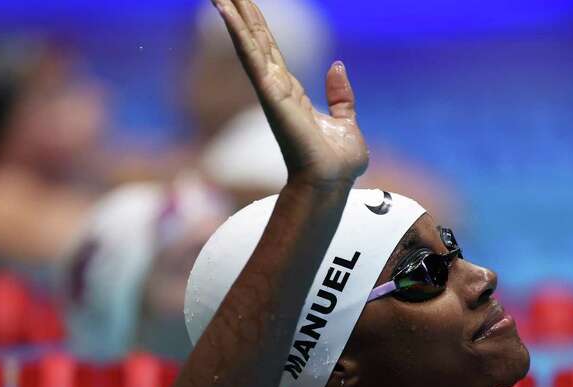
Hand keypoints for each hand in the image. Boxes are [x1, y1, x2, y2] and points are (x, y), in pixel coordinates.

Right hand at [213, 0, 368, 184]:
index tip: (244, 2)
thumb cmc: (338, 163)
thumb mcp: (347, 122)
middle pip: (256, 40)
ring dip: (233, 16)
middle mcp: (276, 88)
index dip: (257, 25)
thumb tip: (337, 66)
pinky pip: (252, 57)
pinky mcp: (272, 95)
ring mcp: (271, 91)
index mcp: (291, 93)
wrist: (333, 183)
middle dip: (241, 12)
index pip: (270, 50)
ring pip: (249, 43)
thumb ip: (340, 95)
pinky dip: (239, 33)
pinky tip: (225, 10)